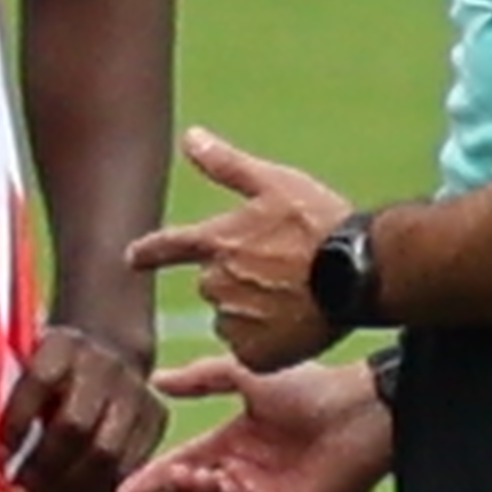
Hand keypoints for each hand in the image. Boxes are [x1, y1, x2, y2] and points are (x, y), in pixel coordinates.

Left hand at [0, 316, 167, 491]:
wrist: (109, 350)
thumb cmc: (51, 372)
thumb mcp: (26, 365)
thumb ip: (11, 401)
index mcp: (64, 344)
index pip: (40, 380)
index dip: (18, 420)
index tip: (1, 450)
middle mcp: (104, 364)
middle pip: (75, 425)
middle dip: (43, 469)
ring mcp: (135, 391)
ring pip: (106, 454)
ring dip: (71, 491)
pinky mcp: (155, 417)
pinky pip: (129, 467)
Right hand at [117, 352, 395, 491]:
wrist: (362, 407)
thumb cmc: (313, 385)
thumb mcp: (247, 374)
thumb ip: (202, 378)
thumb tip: (158, 380)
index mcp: (231, 447)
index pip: (181, 467)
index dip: (152, 479)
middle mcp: (244, 478)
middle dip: (179, 490)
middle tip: (176, 475)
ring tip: (206, 478)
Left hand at [126, 125, 355, 373]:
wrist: (360, 273)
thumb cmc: (320, 224)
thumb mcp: (275, 182)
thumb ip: (227, 164)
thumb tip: (190, 136)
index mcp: (217, 242)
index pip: (168, 247)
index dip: (148, 252)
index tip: (132, 258)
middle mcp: (217, 284)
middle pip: (213, 285)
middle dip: (236, 278)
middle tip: (279, 268)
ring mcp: (235, 322)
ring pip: (231, 319)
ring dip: (251, 310)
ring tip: (291, 296)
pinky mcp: (256, 354)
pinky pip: (251, 350)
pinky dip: (266, 341)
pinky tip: (293, 324)